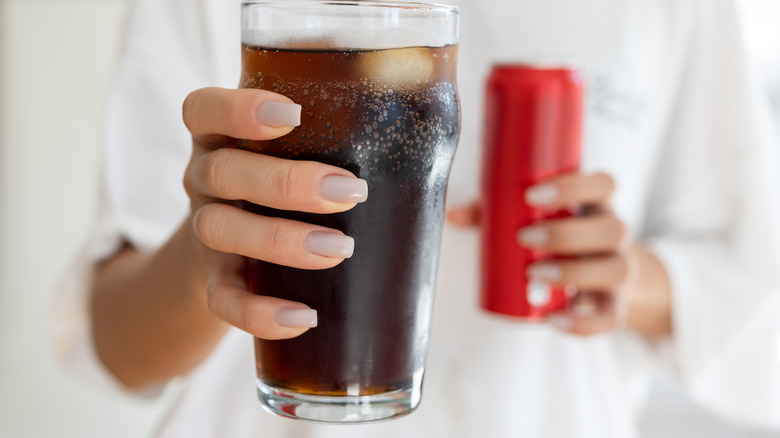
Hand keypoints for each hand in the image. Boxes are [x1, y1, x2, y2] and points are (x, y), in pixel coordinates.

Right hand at [182, 87, 367, 339]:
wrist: (234, 247)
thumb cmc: (286, 183)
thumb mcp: (299, 150)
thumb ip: (339, 134)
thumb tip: (433, 128)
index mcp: (222, 136)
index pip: (204, 110)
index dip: (237, 109)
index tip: (291, 114)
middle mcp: (205, 178)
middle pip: (222, 172)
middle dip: (287, 183)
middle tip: (350, 192)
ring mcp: (205, 230)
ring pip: (219, 230)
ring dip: (280, 241)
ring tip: (339, 248)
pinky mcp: (214, 280)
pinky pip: (223, 300)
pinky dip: (259, 313)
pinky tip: (304, 318)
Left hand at [448, 172, 636, 335]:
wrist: (600, 277)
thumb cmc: (559, 235)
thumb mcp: (536, 219)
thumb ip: (497, 212)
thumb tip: (453, 215)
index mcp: (596, 204)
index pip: (604, 183)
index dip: (574, 186)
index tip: (532, 195)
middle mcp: (615, 234)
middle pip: (614, 228)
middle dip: (566, 234)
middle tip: (525, 239)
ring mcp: (620, 270)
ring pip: (618, 269)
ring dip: (575, 273)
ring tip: (534, 274)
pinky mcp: (616, 305)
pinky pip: (611, 318)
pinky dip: (582, 322)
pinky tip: (553, 319)